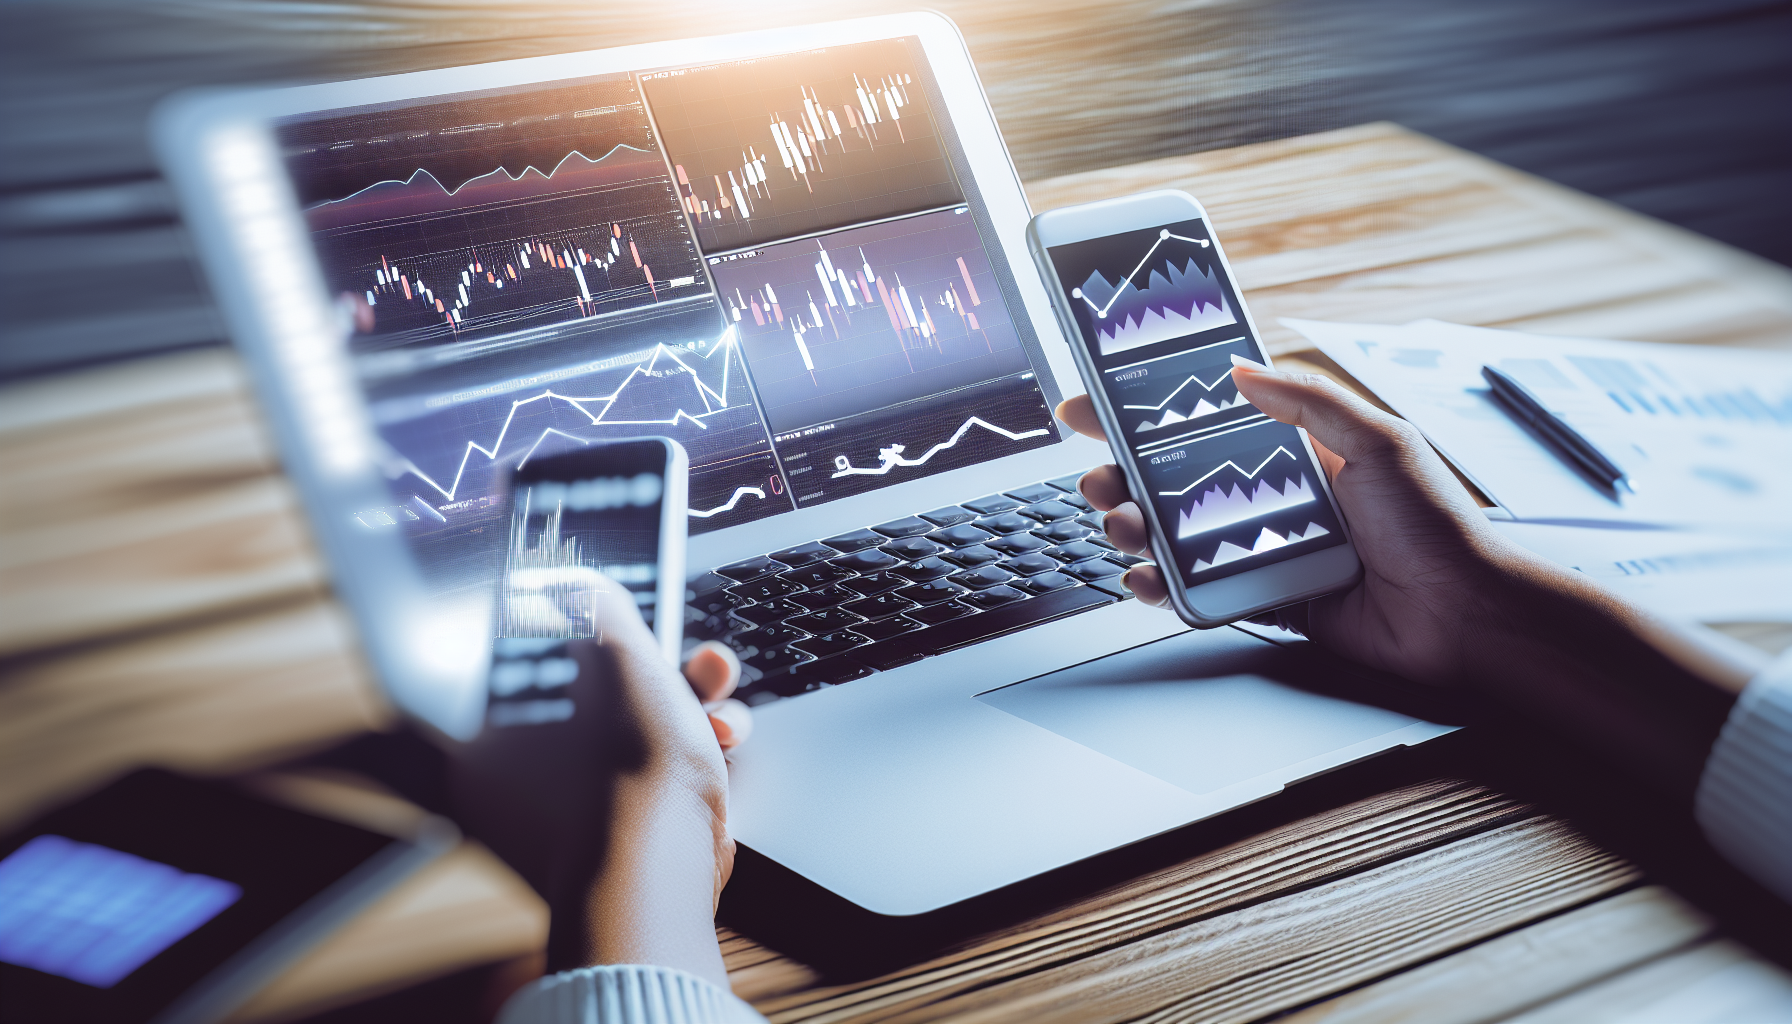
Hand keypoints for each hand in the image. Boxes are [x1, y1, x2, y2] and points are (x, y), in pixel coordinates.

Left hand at [453, 577, 742, 983]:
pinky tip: (722, 742)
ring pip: (629, 731)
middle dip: (655, 665)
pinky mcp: (615, 838)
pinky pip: (651, 774)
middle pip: (588, 692)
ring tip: (719, 698)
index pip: (525, 655)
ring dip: (689, 703)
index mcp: (487, 729)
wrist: (656, 882)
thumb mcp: (615, 656)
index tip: (618, 611)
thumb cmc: (624, 775)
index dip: (580, 626)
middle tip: (685, 654)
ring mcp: (565, 812)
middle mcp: (515, 775)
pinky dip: (690, 751)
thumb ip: (595, 604)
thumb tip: (577, 578)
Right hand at [1059, 359, 1743, 797]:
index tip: (1092, 406)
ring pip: (1169, 536)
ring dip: (1129, 530)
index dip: (1139, 412)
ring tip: (1122, 528)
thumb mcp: (1380, 440)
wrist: (1463, 615)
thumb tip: (1240, 368)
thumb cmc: (1437, 526)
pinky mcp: (1261, 599)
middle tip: (1096, 480)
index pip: (1200, 420)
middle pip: (1166, 481)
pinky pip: (1193, 591)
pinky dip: (1157, 587)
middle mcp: (1266, 496)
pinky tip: (1144, 579)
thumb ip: (1309, 401)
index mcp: (1290, 449)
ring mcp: (1258, 548)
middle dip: (1117, 478)